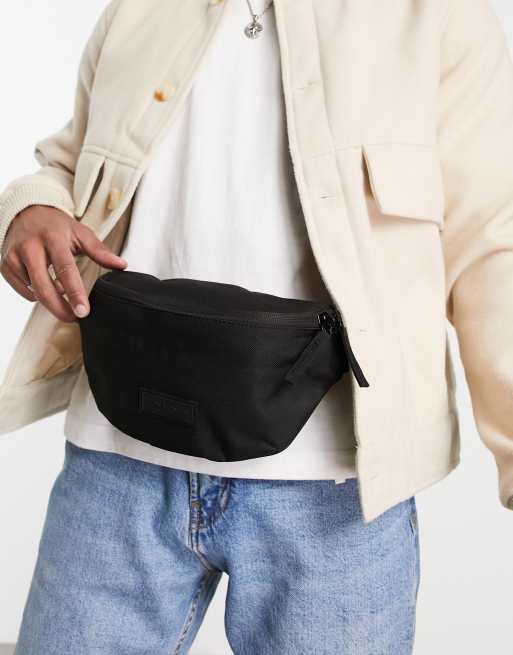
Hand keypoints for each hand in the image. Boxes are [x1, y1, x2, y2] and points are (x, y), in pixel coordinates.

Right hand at [0, 205, 126, 321]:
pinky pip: (24, 291)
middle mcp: (31, 246)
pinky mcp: (6, 265)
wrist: (26, 212)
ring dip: (51, 297)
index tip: (83, 311)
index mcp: (53, 237)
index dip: (75, 293)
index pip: (65, 269)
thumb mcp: (81, 233)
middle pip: (44, 287)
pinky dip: (37, 293)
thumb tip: (122, 265)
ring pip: (34, 291)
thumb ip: (100, 251)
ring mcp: (15, 256)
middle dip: (60, 308)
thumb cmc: (56, 226)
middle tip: (74, 317)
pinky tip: (45, 283)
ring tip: (61, 289)